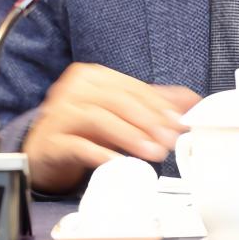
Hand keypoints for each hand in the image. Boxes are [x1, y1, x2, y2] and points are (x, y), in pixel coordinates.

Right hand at [22, 63, 200, 193]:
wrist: (45, 151)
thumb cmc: (86, 128)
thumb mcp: (121, 112)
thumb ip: (155, 103)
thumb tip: (193, 101)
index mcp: (93, 76)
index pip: (132, 88)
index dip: (159, 105)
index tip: (180, 122)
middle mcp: (73, 89)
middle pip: (117, 101)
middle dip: (149, 121)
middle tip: (170, 140)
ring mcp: (58, 113)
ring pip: (98, 119)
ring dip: (130, 136)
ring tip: (154, 152)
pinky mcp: (49, 141)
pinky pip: (76, 145)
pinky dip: (101, 153)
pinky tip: (119, 163)